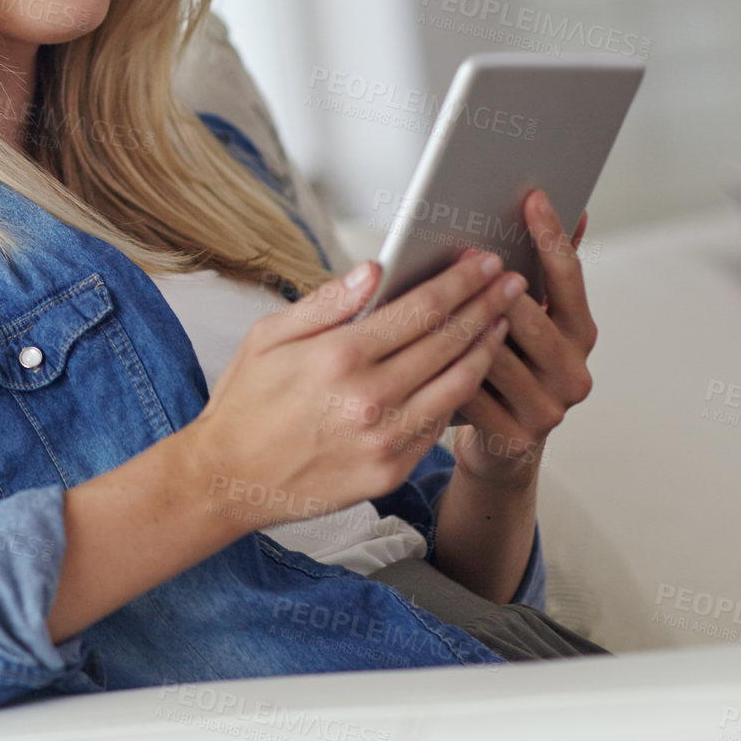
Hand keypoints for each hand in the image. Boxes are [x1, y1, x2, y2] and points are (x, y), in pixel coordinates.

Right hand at [178, 250, 519, 531]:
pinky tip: (469, 371)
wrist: (227, 478)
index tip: (484, 262)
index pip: (420, 309)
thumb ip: (325, 302)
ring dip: (486, 349)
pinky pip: (438, 426)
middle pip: (448, 342)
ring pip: (456, 384)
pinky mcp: (390, 471)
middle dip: (486, 305)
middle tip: (512, 282)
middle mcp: (368, 398)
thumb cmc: (245, 404)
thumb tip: (374, 270)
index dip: (460, 282)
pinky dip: (460, 394)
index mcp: (338, 356)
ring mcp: (384, 439)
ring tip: (503, 322)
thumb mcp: (267, 337)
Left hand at [449, 189, 596, 485]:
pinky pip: (469, 395)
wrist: (502, 448)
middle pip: (531, 316)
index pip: (568, 278)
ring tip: (428, 299)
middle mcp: (573, 370)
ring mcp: (548, 408)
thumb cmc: (506, 371)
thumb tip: (571, 212)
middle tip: (464, 251)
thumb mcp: (528, 324)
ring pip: (495, 355)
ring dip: (460, 327)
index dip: (550, 236)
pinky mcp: (515, 438)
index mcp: (579, 334)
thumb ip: (542, 275)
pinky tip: (413, 353)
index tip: (532, 197)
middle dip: (494, 284)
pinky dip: (441, 371)